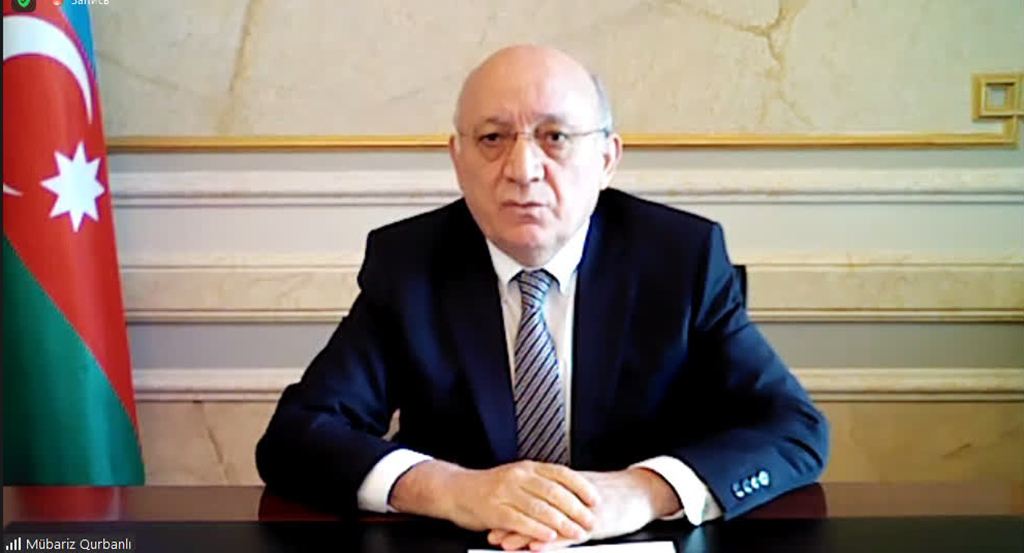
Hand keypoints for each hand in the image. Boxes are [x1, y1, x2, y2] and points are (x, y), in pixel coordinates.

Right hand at [390, 460, 600, 543]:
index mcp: (528, 467)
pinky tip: (549, 537)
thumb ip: (540, 483)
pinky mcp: (495, 510)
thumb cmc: (489, 487)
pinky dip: (537, 530)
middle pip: (555, 492)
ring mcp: (506, 492)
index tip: (595, 499)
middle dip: (576, 508)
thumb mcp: (517, 477)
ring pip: (540, 507)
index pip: (561, 473)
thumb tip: (571, 494)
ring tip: (576, 532)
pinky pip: (521, 521)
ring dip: (562, 522)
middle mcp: (519, 476)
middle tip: (591, 520)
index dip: (581, 486)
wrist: (456, 490)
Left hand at [486, 468, 681, 550]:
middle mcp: (569, 497)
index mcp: (565, 487)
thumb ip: (566, 495)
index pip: (532, 498)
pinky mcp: (594, 524)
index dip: (512, 508)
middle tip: (493, 533)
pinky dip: (551, 542)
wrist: (641, 491)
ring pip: (547, 523)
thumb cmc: (616, 493)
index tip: (493, 517)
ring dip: (525, 534)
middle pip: (534, 510)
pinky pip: (569, 535)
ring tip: (506, 543)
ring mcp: (580, 511)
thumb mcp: (586, 491)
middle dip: (512, 523)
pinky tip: (537, 548)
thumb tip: (546, 499)